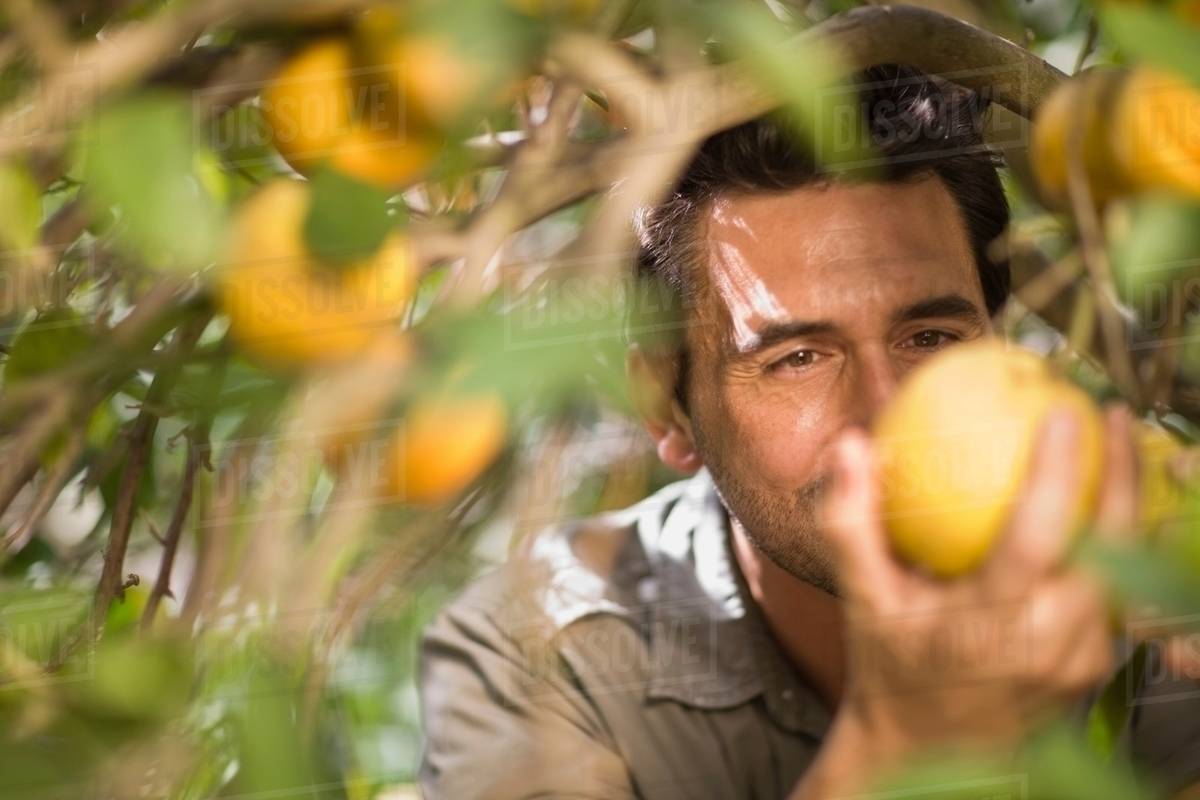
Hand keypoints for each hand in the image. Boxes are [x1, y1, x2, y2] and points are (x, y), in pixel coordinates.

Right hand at [819, 404, 1141, 770]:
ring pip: (1124, 569)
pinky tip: (1101, 499)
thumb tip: (850, 447)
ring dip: (1128, 502)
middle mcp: (1046, 644)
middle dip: (1124, 473)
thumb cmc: (892, 665)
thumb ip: (849, 523)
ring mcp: (1079, 659)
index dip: (1058, 472)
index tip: (1065, 413)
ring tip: (1117, 444)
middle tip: (1111, 414)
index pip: (1037, 537)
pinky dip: (1114, 539)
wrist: (931, 746)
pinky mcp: (1096, 665)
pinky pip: (1114, 590)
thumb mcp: (861, 597)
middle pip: (1108, 548)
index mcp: (988, 625)